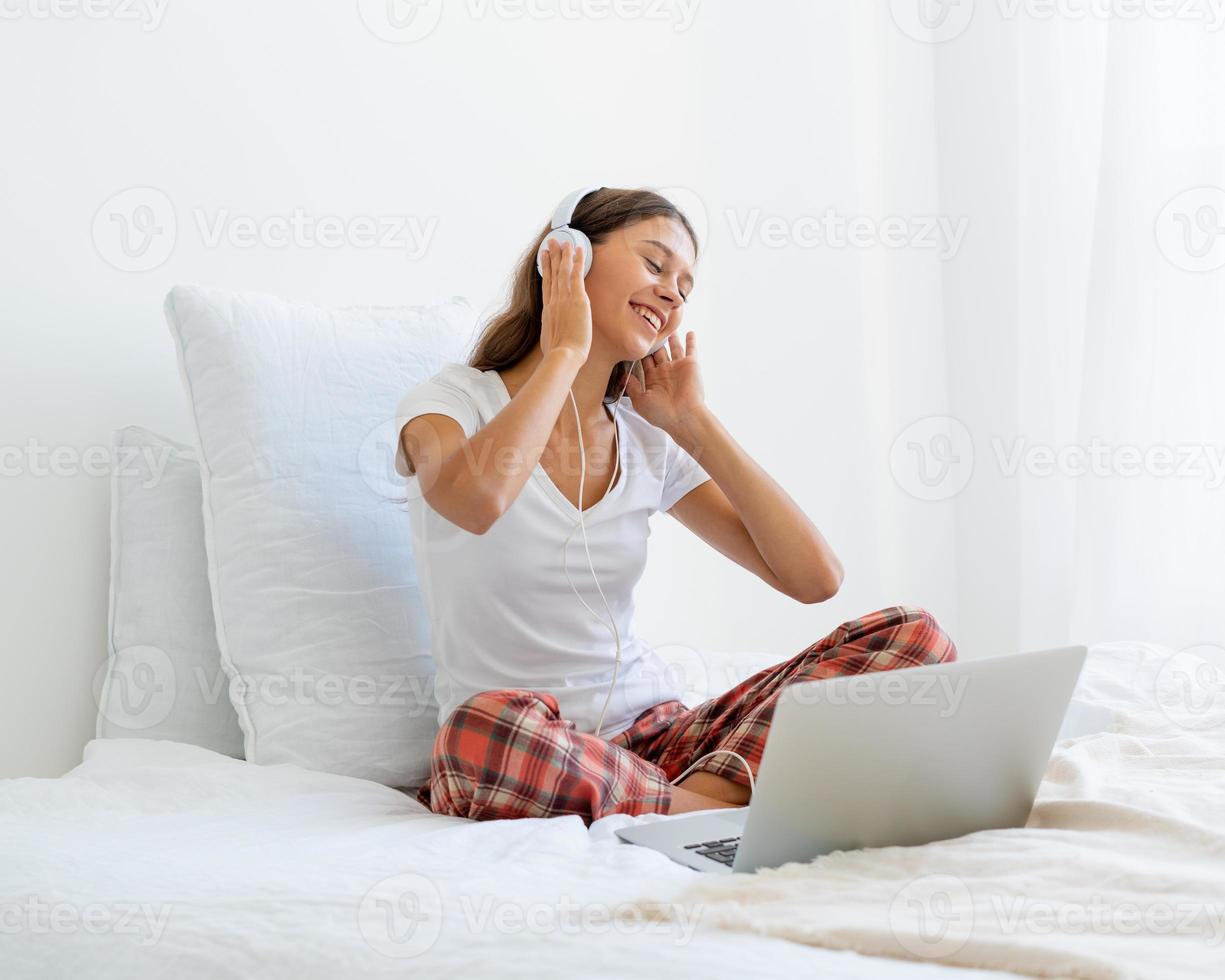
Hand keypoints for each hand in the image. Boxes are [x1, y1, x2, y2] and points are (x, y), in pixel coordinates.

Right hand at [539, 239, 591, 362]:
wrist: (563, 355)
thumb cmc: (558, 354)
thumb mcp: (549, 341)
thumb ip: (552, 332)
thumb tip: (553, 336)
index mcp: (547, 311)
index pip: (546, 285)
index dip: (545, 270)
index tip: (543, 258)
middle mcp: (554, 301)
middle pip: (552, 274)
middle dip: (552, 256)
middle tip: (551, 242)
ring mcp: (564, 299)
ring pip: (563, 271)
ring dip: (563, 255)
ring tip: (563, 242)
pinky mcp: (577, 299)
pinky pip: (577, 275)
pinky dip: (577, 261)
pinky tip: (578, 250)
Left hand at [623, 331, 705, 432]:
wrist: (683, 416)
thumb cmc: (661, 413)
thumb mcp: (640, 401)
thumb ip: (632, 387)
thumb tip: (623, 375)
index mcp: (653, 379)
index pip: (645, 361)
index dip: (640, 351)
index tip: (633, 339)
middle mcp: (665, 371)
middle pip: (658, 352)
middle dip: (654, 341)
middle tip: (648, 327)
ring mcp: (678, 367)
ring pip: (674, 348)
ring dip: (671, 338)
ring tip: (667, 327)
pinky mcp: (691, 365)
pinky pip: (691, 349)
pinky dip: (691, 341)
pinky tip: (689, 332)